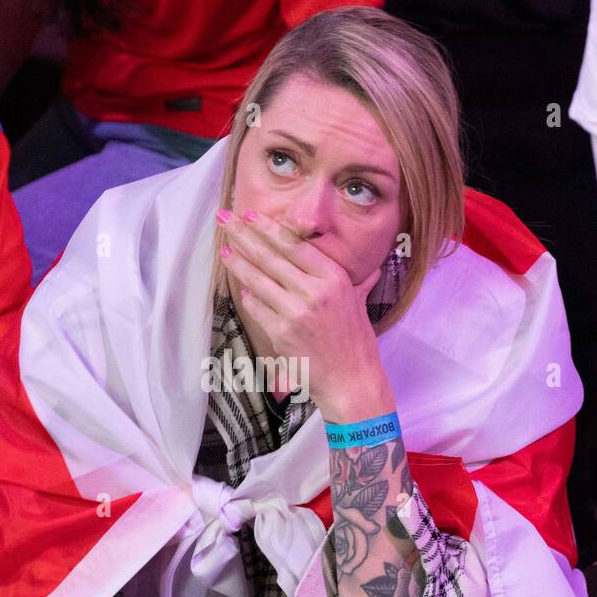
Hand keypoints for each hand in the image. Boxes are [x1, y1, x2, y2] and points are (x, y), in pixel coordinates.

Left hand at [216, 208, 389, 417]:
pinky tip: (241, 287)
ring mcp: (296, 312)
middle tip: (224, 219)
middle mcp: (314, 291)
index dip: (269, 228)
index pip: (294, 245)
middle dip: (243, 235)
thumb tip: (372, 268)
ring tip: (225, 250)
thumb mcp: (359, 304)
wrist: (352, 381)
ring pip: (258, 280)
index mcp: (334, 278)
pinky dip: (249, 297)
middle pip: (271, 256)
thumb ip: (360, 281)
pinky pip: (258, 308)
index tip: (250, 215)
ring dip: (238, 263)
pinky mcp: (281, 333)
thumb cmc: (357, 342)